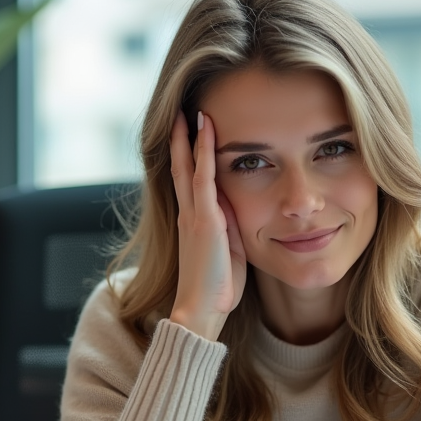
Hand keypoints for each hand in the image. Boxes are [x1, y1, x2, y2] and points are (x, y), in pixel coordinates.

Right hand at [169, 110, 246, 340]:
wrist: (202, 309)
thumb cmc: (218, 287)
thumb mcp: (230, 249)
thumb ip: (231, 225)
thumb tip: (239, 204)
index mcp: (195, 222)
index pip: (190, 182)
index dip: (190, 157)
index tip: (193, 135)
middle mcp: (189, 214)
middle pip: (181, 168)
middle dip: (181, 141)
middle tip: (180, 113)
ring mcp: (194, 214)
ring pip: (188, 167)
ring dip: (189, 138)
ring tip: (190, 111)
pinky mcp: (203, 219)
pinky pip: (202, 176)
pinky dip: (203, 150)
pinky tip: (205, 129)